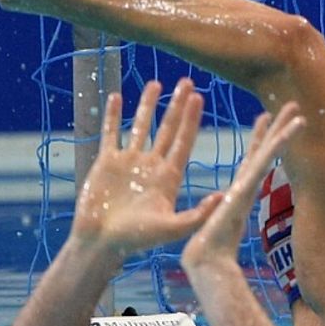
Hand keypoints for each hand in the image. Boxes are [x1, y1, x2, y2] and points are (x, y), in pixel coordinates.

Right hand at [74, 79, 221, 258]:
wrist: (101, 244)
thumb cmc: (137, 239)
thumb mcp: (172, 228)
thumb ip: (197, 214)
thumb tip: (222, 196)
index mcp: (169, 176)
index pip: (184, 140)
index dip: (192, 119)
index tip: (199, 97)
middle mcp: (151, 165)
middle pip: (167, 128)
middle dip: (177, 105)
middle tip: (187, 81)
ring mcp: (129, 162)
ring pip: (140, 126)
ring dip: (147, 105)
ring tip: (156, 83)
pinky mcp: (106, 163)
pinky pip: (110, 133)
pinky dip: (113, 116)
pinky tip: (116, 97)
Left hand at [181, 102, 304, 275]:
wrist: (207, 260)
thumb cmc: (205, 251)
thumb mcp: (209, 226)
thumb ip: (213, 215)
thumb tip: (216, 210)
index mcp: (236, 193)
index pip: (250, 161)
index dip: (259, 140)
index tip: (265, 119)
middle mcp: (247, 186)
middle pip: (265, 151)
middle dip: (279, 129)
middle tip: (292, 106)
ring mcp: (250, 186)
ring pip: (269, 152)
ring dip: (284, 130)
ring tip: (297, 111)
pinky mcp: (250, 186)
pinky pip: (265, 160)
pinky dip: (280, 143)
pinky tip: (291, 128)